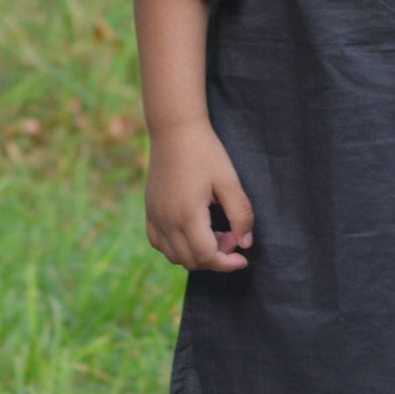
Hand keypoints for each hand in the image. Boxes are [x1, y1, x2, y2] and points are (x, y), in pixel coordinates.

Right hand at [145, 121, 253, 271]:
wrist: (175, 130)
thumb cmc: (205, 152)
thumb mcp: (230, 181)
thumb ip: (240, 215)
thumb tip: (244, 243)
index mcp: (188, 215)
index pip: (207, 257)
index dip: (227, 263)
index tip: (243, 258)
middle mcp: (167, 220)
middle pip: (191, 261)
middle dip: (215, 258)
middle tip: (231, 236)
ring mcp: (155, 216)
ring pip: (173, 256)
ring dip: (196, 255)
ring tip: (214, 233)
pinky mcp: (149, 210)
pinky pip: (159, 243)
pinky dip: (176, 247)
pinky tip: (192, 232)